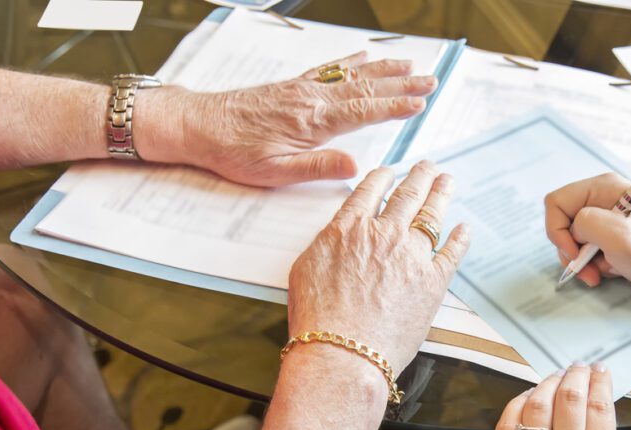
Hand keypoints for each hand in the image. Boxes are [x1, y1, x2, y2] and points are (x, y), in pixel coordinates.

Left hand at [140, 52, 435, 186]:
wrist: (199, 126)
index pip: (365, 111)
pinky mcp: (292, 86)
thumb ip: (317, 167)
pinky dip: (352, 61)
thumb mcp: (275, 172)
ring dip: (384, 69)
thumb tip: (355, 168)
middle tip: (431, 80)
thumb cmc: (234, 153)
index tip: (421, 103)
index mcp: (313, 122)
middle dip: (401, 83)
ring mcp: (303, 88)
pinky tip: (365, 57)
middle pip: (366, 87)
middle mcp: (312, 98)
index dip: (395, 106)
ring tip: (411, 64)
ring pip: (352, 74)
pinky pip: (330, 68)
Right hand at [286, 161, 469, 375]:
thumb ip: (328, 244)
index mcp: (350, 228)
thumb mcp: (306, 269)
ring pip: (432, 215)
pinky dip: (460, 238)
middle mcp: (384, 234)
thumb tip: (338, 236)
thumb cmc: (318, 320)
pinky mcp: (433, 282)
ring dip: (441, 194)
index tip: (391, 172)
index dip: (383, 177)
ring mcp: (412, 256)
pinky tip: (464, 229)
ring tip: (447, 182)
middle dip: (419, 176)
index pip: (370, 191)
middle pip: (407, 195)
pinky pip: (452, 252)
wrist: (343, 352)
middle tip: (427, 166)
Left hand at [493, 363, 625, 429]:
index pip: (600, 409)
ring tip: (556, 377)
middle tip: (579, 368)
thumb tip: (596, 414)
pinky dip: (518, 402)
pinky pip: (507, 423)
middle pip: (570, 400)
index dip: (600, 382)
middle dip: (576, 375)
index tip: (600, 371)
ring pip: (538, 405)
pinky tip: (528, 396)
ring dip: (549, 383)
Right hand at [545, 173, 630, 293]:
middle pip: (562, 222)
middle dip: (570, 250)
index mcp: (602, 188)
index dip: (557, 230)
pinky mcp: (606, 232)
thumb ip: (586, 224)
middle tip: (587, 270)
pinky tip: (610, 267)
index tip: (574, 252)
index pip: (556, 202)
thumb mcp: (620, 236)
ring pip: (571, 239)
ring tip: (601, 272)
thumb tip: (572, 230)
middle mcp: (599, 197)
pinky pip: (584, 247)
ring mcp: (603, 215)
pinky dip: (591, 263)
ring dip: (581, 261)